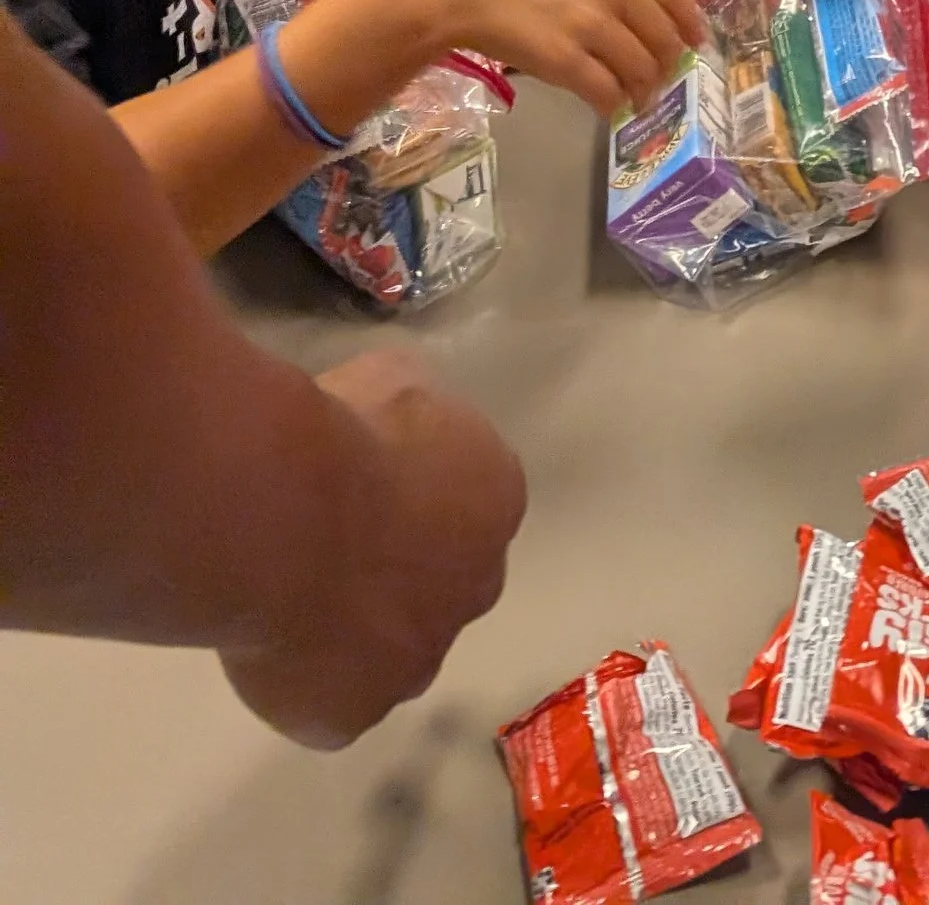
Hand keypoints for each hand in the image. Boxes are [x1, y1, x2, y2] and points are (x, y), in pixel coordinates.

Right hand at [222, 348, 523, 746]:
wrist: (287, 516)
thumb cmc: (344, 432)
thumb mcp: (392, 378)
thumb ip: (407, 411)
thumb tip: (389, 424)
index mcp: (494, 498)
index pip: (466, 511)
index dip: (411, 504)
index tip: (361, 493)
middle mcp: (475, 587)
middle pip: (439, 588)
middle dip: (392, 575)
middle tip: (323, 550)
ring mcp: (417, 662)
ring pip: (387, 654)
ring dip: (349, 632)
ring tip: (283, 596)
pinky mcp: (353, 718)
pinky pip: (328, 705)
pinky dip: (298, 680)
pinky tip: (264, 643)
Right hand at [382, 0, 702, 119]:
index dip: (689, 24)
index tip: (695, 43)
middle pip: (662, 38)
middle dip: (667, 65)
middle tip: (661, 80)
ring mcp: (591, 25)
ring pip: (640, 70)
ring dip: (644, 91)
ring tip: (637, 100)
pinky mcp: (565, 60)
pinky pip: (606, 92)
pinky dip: (614, 105)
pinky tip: (609, 109)